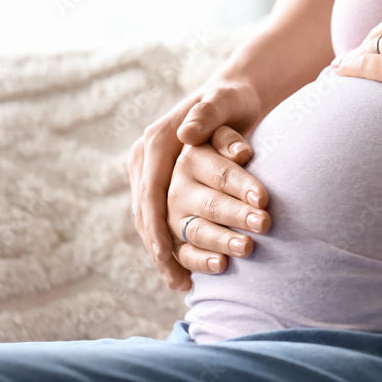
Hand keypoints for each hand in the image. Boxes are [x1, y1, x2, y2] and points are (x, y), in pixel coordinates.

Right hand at [128, 81, 267, 290]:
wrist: (234, 97)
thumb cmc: (232, 99)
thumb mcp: (223, 99)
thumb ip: (207, 114)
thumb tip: (187, 133)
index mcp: (154, 142)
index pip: (149, 191)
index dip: (155, 226)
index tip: (164, 256)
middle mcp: (146, 162)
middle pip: (152, 213)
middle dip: (169, 246)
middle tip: (187, 276)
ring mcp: (154, 177)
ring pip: (155, 223)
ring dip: (171, 254)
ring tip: (184, 284)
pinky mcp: (167, 189)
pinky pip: (164, 224)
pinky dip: (174, 250)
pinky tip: (185, 277)